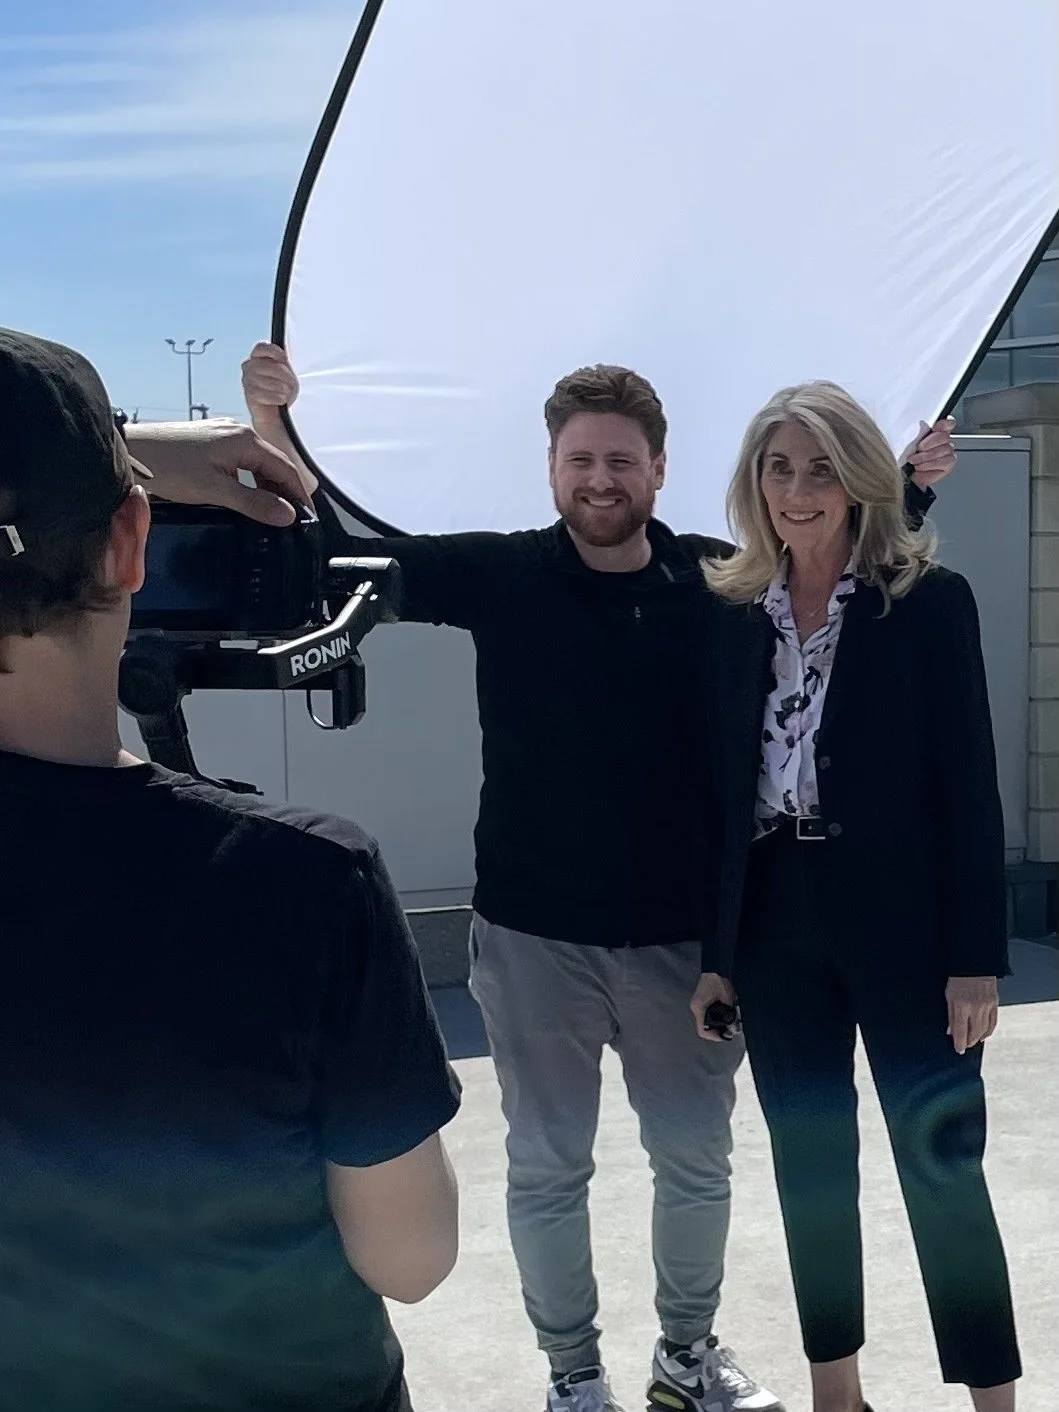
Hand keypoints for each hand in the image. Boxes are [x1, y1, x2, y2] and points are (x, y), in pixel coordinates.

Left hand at [125, 418, 315, 526]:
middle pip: (275, 467)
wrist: (128, 451)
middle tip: (291, 523)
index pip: (287, 470)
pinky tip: (245, 500)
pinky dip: (250, 483)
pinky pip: (242, 464)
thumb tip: (287, 515)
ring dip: (267, 490)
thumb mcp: (214, 490)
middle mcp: (239, 433)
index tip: (308, 520)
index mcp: (246, 440)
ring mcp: (223, 437)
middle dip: (285, 494)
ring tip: (270, 516)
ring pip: (257, 466)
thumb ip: (253, 503)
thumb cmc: (167, 467)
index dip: (300, 497)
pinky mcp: (210, 444)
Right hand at [242, 341, 299, 423]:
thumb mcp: (286, 373)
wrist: (274, 413)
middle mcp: (249, 367)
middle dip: (287, 378)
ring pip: (272, 382)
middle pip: (273, 367)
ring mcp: (247, 380)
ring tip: (284, 394)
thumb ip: (283, 362)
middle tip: (290, 386)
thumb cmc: (280, 391)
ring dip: (284, 390)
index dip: (275, 352)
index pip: (262, 347)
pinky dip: (278, 399)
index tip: (285, 360)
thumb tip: (284, 354)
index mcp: (257, 357)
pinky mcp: (249, 394)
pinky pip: (268, 394)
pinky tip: (280, 401)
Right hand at [690, 972, 738, 1041]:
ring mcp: (698, 1003)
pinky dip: (716, 1016)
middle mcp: (696, 1007)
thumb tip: (734, 1029)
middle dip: (718, 1031)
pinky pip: (708, 1013)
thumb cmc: (720, 979)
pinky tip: (726, 1014)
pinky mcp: (703, 1000)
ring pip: (706, 1021)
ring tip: (730, 1023)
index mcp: (700, 1008)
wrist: (717, 966)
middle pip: (705, 1027)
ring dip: (718, 1024)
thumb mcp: (728, 1000)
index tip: (725, 1037)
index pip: (703, 1031)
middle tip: (730, 1031)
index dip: (715, 1037)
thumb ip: (731, 1016)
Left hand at [900, 417, 956, 489]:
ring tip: (914, 460)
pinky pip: (942, 461)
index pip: (947, 423)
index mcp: (936, 432)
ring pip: (943, 449)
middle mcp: (944, 442)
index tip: (934, 427)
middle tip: (918, 449)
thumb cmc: (907, 460)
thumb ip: (916, 435)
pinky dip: (929, 464)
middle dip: (929, 442)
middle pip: (944, 436)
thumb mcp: (908, 445)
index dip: (944, 424)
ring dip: (925, 456)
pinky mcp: (948, 465)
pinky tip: (920, 466)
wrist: (907, 478)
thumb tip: (916, 427)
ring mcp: (948, 453)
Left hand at [945, 975, 998, 1053]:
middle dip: (969, 1042)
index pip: (960, 1031)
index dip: (959, 1043)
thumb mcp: (948, 995)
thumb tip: (951, 1031)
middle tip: (965, 1046)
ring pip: (984, 1030)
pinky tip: (984, 1034)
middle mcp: (975, 1008)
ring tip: (973, 1041)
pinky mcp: (995, 1003)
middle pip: (974, 1033)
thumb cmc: (958, 977)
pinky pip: (993, 1022)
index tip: (958, 1050)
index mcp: (961, 1005)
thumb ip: (950, 1014)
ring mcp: (987, 1006)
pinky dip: (988, 1031)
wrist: (975, 962)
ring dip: (978, 1038)